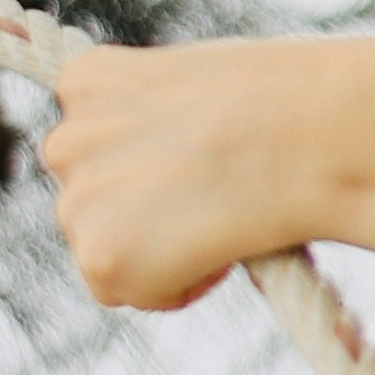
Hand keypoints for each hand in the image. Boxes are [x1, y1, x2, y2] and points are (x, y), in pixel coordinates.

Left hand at [42, 34, 362, 310]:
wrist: (309, 134)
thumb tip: (161, 167)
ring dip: (160, 246)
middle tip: (217, 197)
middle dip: (147, 207)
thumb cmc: (287, 101)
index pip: (97, 143)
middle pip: (94, 200)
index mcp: (85, 82)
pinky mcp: (101, 258)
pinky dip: (179, 283)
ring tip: (223, 216)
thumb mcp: (203, 82)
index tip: (201, 160)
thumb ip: (158, 118)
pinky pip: (133, 293)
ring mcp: (76, 203)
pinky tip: (219, 245)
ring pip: (108, 248)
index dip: (156, 160)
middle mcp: (65, 141)